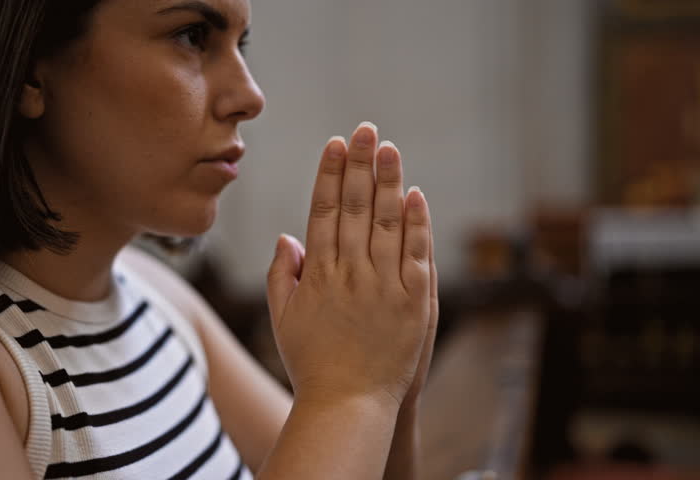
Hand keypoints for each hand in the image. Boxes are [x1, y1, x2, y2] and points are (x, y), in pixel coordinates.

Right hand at [266, 122, 432, 407]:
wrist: (347, 403)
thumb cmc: (311, 362)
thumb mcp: (282, 318)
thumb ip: (282, 274)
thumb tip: (287, 235)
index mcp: (318, 272)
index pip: (324, 210)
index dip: (330, 174)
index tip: (334, 144)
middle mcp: (350, 271)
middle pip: (356, 206)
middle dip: (359, 164)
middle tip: (364, 129)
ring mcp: (384, 284)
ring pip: (387, 221)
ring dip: (388, 181)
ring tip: (388, 148)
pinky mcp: (414, 301)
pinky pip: (417, 253)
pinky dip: (417, 223)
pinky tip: (415, 195)